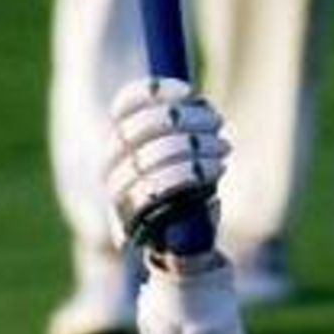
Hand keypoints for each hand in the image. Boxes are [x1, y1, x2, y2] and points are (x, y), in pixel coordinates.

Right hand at [105, 77, 229, 250]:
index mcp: (117, 139)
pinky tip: (215, 169)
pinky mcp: (132, 217)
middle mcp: (110, 162)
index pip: (126, 104)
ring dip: (196, 146)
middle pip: (144, 125)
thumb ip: (176, 122)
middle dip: (186, 118)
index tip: (191, 91)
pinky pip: (160, 188)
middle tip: (217, 121)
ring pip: (155, 154)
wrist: (178, 242)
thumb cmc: (184, 186)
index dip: (157, 92)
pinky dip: (192, 175)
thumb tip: (189, 96)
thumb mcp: (181, 150)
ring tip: (223, 147)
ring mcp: (118, 191)